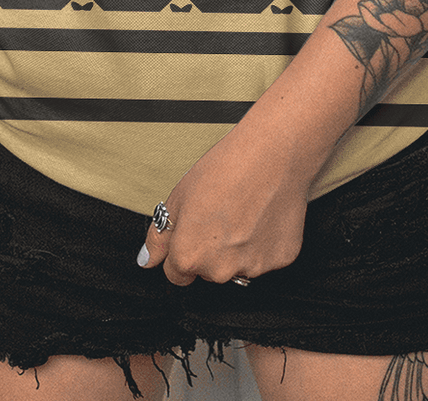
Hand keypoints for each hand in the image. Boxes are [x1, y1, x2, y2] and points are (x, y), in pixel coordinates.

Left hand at [137, 124, 311, 286]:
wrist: (271, 153)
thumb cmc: (225, 169)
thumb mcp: (178, 197)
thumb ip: (159, 237)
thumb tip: (147, 261)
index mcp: (189, 257)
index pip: (177, 274)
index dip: (183, 249)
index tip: (196, 230)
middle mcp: (220, 271)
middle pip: (208, 271)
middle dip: (211, 250)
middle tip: (221, 214)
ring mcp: (253, 268)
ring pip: (238, 266)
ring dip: (238, 249)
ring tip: (245, 211)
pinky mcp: (280, 260)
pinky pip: (266, 259)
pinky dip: (264, 243)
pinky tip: (264, 215)